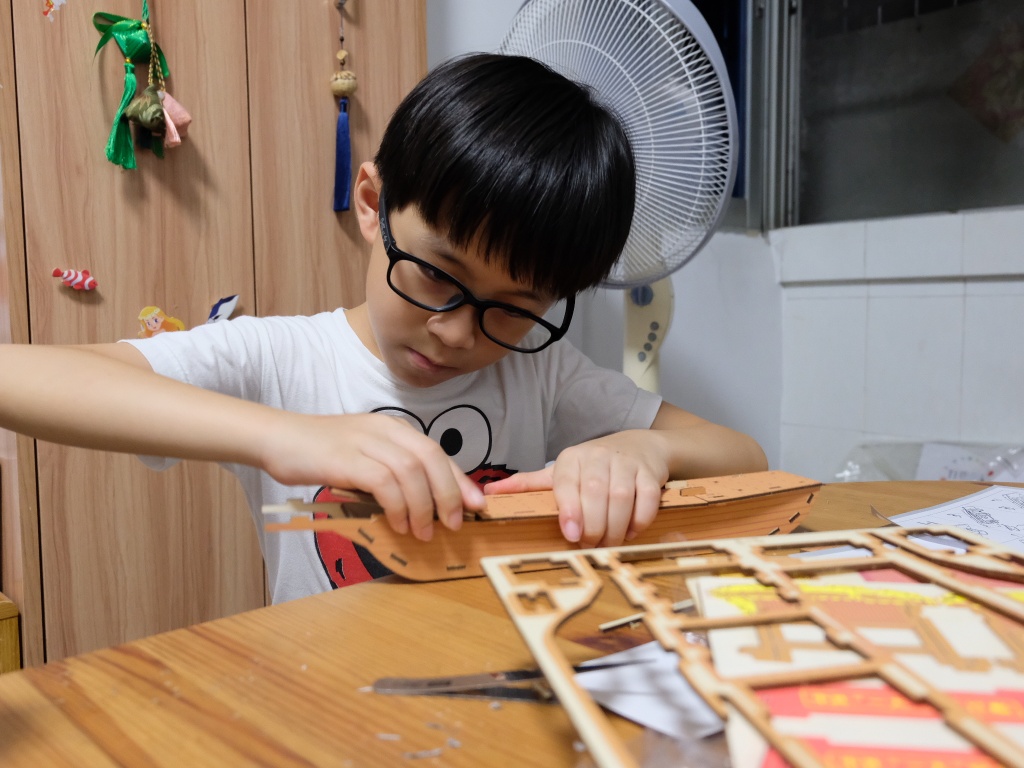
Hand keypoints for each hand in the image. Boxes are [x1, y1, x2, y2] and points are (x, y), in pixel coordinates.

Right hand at [260, 412, 483, 540]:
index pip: (437, 452)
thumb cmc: (321, 453)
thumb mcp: (364, 456)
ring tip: (424, 532)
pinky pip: (384, 482)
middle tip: (455, 523)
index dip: (460, 479)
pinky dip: (397, 505)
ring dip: (423, 506)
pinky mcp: (346, 459)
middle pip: (431, 458)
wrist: (277, 438)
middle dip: (449, 493)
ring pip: (411, 472)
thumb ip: (391, 472)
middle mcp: (385, 430)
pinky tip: (399, 523)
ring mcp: (365, 442)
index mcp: (393, 428)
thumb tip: (424, 504)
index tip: (476, 504)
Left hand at [483, 430, 668, 546]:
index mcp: (570, 459)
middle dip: (593, 525)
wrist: (640, 447)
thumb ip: (528, 485)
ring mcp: (626, 463)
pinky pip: (647, 498)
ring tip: (610, 543)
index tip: (571, 534)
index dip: (569, 509)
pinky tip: (631, 531)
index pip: (566, 483)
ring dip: (616, 527)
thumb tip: (486, 494)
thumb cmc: (593, 467)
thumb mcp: (561, 472)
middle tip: (591, 546)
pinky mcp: (650, 472)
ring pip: (621, 497)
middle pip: (594, 493)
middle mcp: (597, 456)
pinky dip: (639, 519)